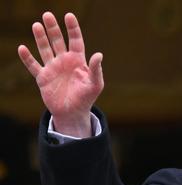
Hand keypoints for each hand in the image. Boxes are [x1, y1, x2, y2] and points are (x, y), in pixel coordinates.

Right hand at [17, 12, 103, 137]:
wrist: (73, 113)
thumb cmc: (87, 98)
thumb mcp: (95, 84)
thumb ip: (96, 69)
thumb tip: (99, 54)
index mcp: (78, 60)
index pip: (75, 40)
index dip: (73, 28)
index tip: (69, 15)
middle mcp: (64, 61)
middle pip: (58, 41)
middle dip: (53, 28)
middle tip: (47, 15)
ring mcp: (52, 68)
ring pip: (45, 49)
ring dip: (40, 38)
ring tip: (37, 25)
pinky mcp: (43, 78)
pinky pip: (33, 65)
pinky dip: (27, 58)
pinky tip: (22, 48)